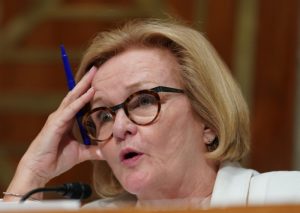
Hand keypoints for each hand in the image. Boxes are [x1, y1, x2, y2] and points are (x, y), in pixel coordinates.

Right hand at [4, 67, 102, 200]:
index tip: (98, 80)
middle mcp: (62, 116)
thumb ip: (93, 150)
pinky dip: (80, 101)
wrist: (40, 170)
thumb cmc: (56, 160)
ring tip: (93, 74)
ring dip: (83, 86)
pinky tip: (89, 93)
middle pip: (75, 95)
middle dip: (85, 82)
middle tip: (95, 68)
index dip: (87, 91)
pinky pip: (70, 110)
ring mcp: (57, 118)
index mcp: (67, 121)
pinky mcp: (55, 124)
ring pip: (72, 98)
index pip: (79, 102)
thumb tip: (106, 152)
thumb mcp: (80, 153)